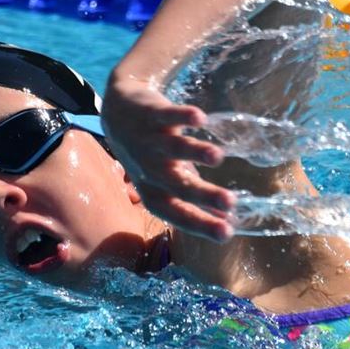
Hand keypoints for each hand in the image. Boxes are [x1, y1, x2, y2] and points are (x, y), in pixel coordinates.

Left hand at [101, 74, 235, 241]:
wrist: (117, 115)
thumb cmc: (149, 155)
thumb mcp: (167, 181)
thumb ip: (194, 199)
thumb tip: (227, 218)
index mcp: (154, 192)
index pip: (178, 214)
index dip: (200, 224)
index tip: (227, 233)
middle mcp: (150, 171)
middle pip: (179, 185)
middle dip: (204, 195)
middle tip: (232, 202)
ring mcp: (150, 142)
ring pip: (173, 149)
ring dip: (195, 153)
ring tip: (217, 156)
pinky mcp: (152, 115)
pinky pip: (167, 116)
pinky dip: (181, 116)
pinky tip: (200, 118)